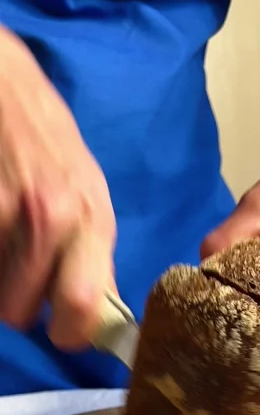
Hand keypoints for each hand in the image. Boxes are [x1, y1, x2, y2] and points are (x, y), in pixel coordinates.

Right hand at [0, 27, 116, 348]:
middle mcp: (52, 219)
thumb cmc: (50, 139)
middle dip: (20, 309)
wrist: (2, 82)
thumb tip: (95, 313)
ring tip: (5, 241)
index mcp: (91, 220)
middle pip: (22, 312)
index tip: (63, 332)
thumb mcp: (88, 192)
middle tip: (22, 282)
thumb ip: (92, 253)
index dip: (70, 333)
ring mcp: (6, 212)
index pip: (85, 307)